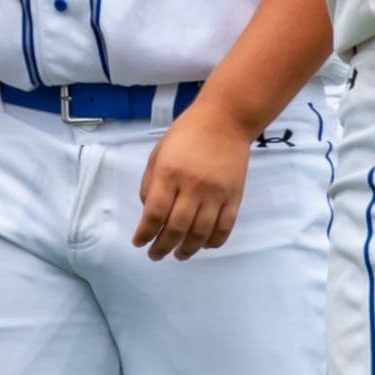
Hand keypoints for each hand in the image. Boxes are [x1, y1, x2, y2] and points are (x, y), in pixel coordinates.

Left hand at [131, 100, 253, 261]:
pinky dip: (213, 242)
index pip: (154, 214)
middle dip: (162, 247)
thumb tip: (149, 213)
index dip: (144, 234)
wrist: (225, 119)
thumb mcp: (158, 154)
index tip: (139, 243)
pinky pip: (224, 227)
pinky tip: (203, 245)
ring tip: (178, 255)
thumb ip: (150, 184)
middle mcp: (192, 186)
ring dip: (187, 249)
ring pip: (200, 232)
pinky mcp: (235, 196)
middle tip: (156, 255)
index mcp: (168, 174)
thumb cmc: (186, 134)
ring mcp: (216, 193)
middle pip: (176, 228)